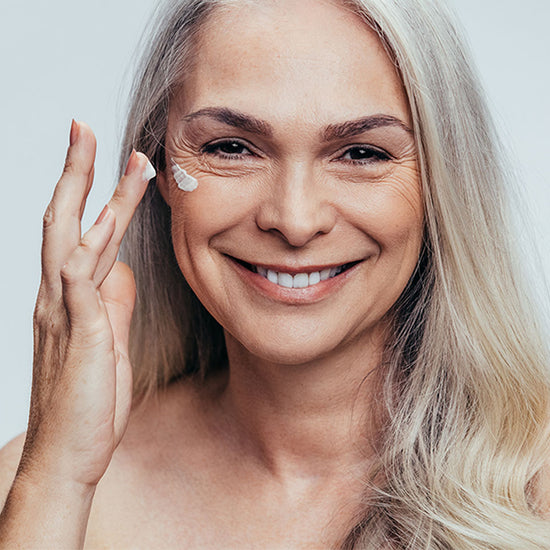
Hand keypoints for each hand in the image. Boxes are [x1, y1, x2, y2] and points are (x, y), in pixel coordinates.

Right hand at [20, 120, 153, 489]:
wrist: (69, 456)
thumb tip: (121, 271)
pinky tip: (107, 220)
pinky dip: (92, 249)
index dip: (94, 193)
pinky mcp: (76, 337)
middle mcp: (58, 298)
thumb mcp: (108, 342)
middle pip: (65, 221)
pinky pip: (80, 284)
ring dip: (96, 197)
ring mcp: (63, 315)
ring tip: (119, 158)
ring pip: (73, 241)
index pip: (79, 232)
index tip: (114, 160)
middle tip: (88, 128)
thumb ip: (112, 304)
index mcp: (69, 299)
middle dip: (78, 172)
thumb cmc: (88, 401)